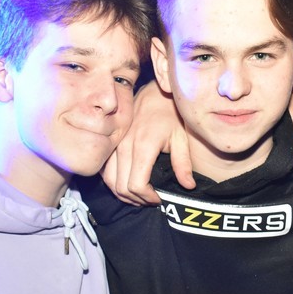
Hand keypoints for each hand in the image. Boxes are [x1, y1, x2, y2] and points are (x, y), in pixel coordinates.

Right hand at [101, 81, 191, 205]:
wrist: (154, 93)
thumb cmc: (171, 115)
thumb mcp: (182, 138)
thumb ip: (183, 164)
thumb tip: (188, 186)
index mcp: (143, 145)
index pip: (136, 185)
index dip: (147, 197)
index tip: (159, 199)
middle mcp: (124, 146)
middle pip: (121, 187)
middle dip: (137, 199)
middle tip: (151, 199)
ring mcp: (114, 144)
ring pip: (110, 181)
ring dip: (123, 193)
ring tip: (140, 194)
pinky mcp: (109, 143)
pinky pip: (104, 170)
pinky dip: (114, 181)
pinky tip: (128, 182)